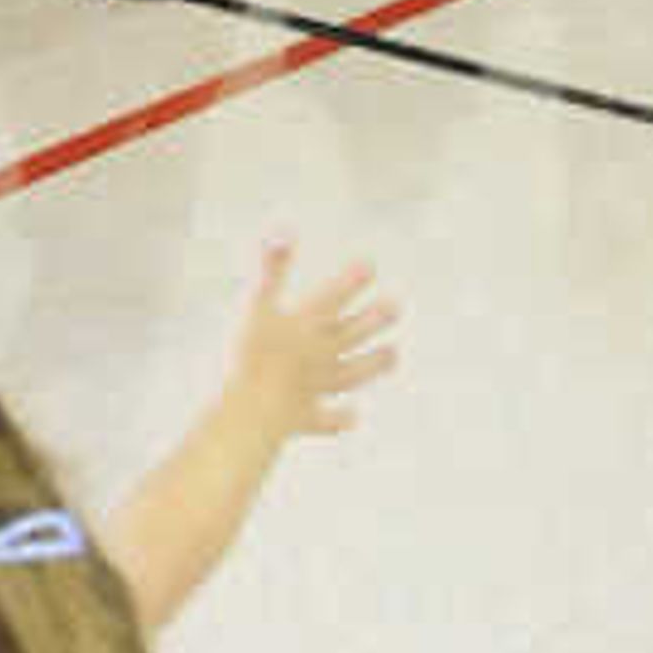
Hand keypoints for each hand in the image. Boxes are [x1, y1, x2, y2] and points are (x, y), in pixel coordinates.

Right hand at [229, 237, 398, 445]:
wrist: (258, 409)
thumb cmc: (255, 356)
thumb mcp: (260, 306)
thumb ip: (273, 269)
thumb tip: (283, 231)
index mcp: (310, 328)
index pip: (334, 299)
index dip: (352, 282)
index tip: (370, 267)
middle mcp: (321, 356)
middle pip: (351, 335)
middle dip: (373, 321)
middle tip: (396, 307)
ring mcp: (317, 389)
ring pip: (350, 375)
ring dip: (372, 365)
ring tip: (394, 355)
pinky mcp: (306, 418)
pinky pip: (326, 421)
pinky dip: (339, 419)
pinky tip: (353, 417)